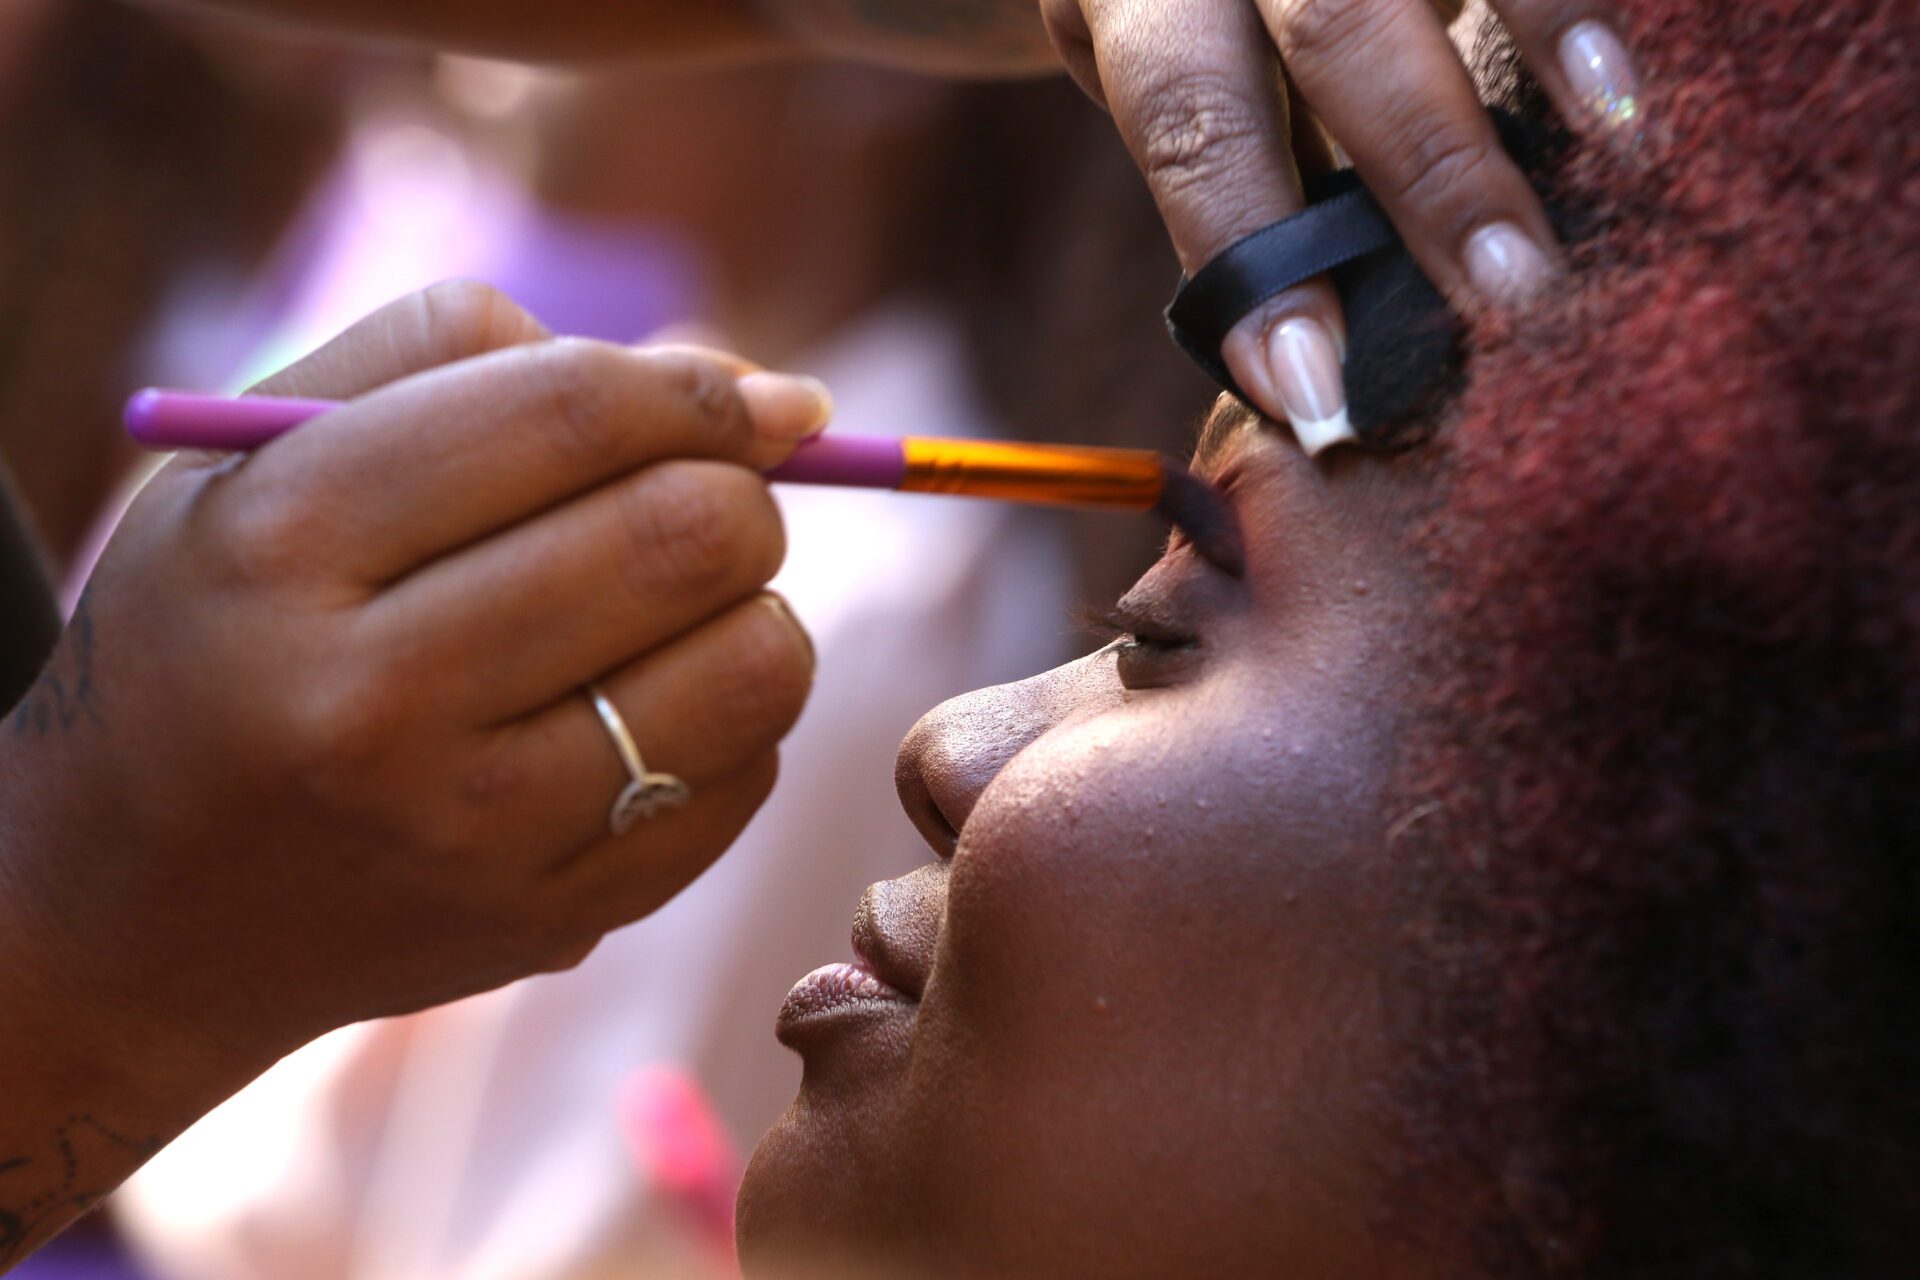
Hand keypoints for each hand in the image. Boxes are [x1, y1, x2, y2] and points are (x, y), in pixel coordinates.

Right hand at [0, 282, 825, 1072]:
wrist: (133, 910)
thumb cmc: (226, 629)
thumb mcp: (268, 452)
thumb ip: (472, 355)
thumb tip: (769, 397)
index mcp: (286, 548)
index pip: (574, 413)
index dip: (694, 388)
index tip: (733, 404)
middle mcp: (376, 706)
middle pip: (686, 535)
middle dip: (737, 491)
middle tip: (700, 500)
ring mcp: (473, 835)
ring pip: (756, 665)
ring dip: (756, 605)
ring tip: (676, 608)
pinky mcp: (553, 922)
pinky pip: (749, 777)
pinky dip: (735, 719)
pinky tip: (644, 710)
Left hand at [1038, 0, 1640, 448]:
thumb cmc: (1179, 7)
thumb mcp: (1154, 65)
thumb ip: (1228, 165)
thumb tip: (1312, 345)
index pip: (1190, 118)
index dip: (1248, 245)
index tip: (1309, 382)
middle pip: (1334, 22)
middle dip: (1429, 163)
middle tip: (1509, 290)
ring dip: (1549, 30)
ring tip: (1622, 137)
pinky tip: (1635, 67)